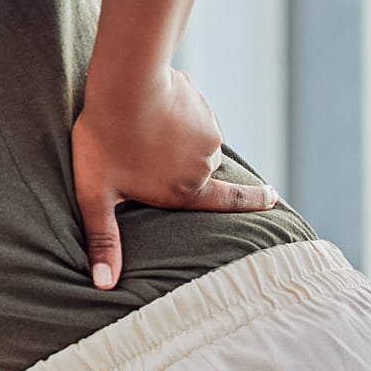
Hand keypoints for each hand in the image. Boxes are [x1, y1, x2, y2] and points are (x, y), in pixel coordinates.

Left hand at [72, 65, 277, 289]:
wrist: (123, 85)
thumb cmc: (104, 142)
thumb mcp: (96, 196)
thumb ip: (104, 239)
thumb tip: (103, 285)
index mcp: (186, 191)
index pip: (227, 202)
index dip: (252, 201)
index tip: (274, 198)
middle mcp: (205, 165)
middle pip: (198, 168)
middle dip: (176, 161)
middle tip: (143, 150)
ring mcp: (207, 133)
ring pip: (193, 138)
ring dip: (174, 133)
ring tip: (142, 126)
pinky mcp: (203, 105)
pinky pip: (190, 109)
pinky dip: (175, 108)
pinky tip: (152, 103)